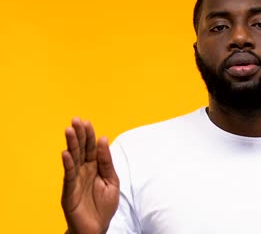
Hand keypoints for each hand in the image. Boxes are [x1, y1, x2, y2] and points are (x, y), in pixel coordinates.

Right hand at [61, 118, 119, 233]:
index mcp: (95, 167)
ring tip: (69, 130)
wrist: (96, 228)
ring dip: (71, 144)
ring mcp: (75, 179)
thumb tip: (104, 139)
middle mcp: (84, 170)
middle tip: (76, 120)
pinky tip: (66, 153)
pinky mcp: (69, 190)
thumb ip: (107, 162)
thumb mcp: (112, 181)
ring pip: (73, 159)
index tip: (87, 122)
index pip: (92, 147)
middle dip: (79, 135)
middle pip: (81, 149)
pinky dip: (67, 164)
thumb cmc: (103, 206)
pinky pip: (68, 175)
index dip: (90, 135)